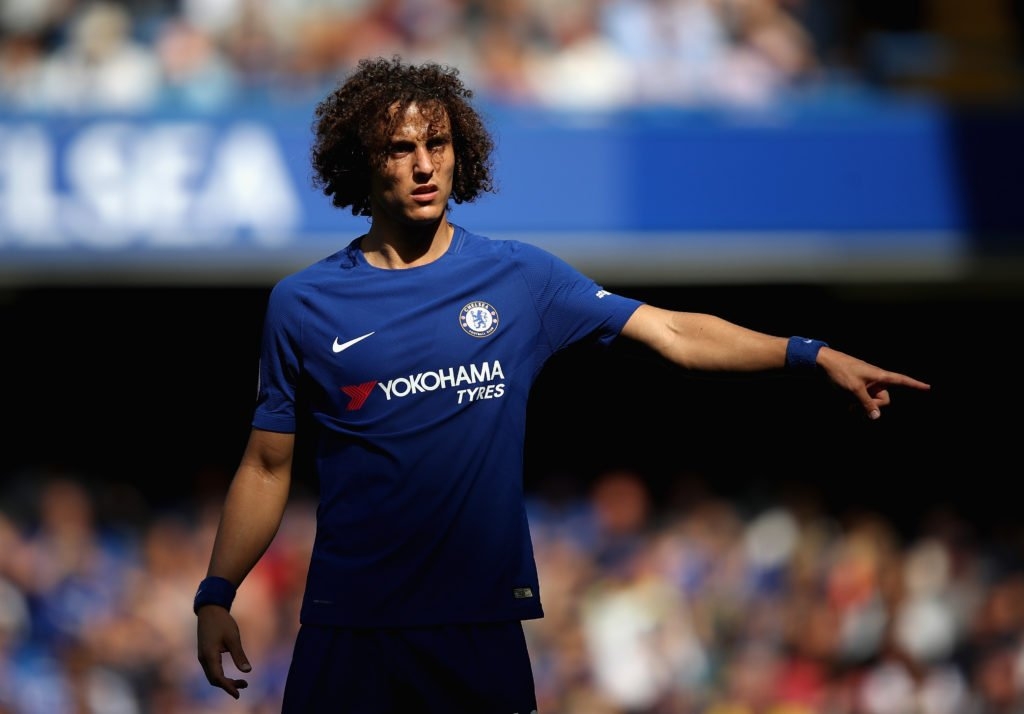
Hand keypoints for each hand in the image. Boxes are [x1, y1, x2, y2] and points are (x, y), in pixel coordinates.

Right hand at [197, 606, 251, 698]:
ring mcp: (203, 656)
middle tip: (245, 685)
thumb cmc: (222, 622)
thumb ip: (239, 655)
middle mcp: (203, 658)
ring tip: (242, 682)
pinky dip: (221, 675)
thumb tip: (247, 671)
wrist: (210, 610)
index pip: (217, 677)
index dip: (228, 687)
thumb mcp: (233, 637)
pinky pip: (212, 670)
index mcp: (209, 655)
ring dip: (225, 681)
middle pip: (214, 680)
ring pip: (212, 676)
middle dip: (228, 685)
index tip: (238, 694)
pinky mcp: (205, 654)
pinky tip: (231, 675)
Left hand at [816, 347, 930, 419]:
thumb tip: (877, 416)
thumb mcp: (854, 390)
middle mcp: (876, 379)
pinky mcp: (857, 386)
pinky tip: (848, 408)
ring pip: (872, 401)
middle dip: (874, 406)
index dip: (915, 385)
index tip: (928, 387)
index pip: (902, 380)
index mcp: (880, 376)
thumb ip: (866, 403)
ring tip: (849, 408)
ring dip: (863, 407)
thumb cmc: (841, 372)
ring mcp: (866, 383)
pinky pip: (863, 399)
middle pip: (884, 399)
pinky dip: (858, 405)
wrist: (823, 362)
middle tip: (857, 406)